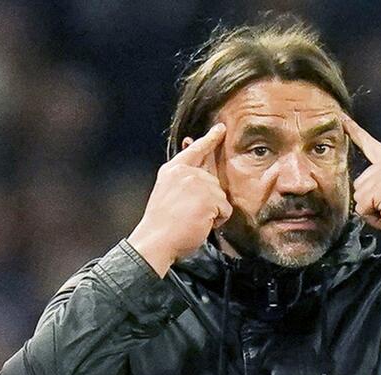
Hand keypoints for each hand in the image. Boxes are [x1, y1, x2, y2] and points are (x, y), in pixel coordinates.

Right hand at [127, 123, 231, 276]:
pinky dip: (217, 220)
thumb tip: (191, 168)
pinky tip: (200, 224)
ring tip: (192, 219)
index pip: (195, 151)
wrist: (156, 240)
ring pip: (220, 196)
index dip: (210, 139)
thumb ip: (183, 178)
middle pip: (213, 181)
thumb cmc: (161, 224)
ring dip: (212, 211)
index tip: (221, 128)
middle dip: (209, 199)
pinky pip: (225, 209)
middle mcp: (186, 172)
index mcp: (173, 170)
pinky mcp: (209, 197)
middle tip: (188, 214)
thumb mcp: (168, 192)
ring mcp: (198, 183)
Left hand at [342, 115, 380, 249]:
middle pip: (358, 183)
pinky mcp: (380, 188)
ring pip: (358, 196)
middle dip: (369, 200)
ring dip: (371, 210)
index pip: (371, 144)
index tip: (342, 119)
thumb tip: (362, 190)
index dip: (355, 132)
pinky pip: (361, 207)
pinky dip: (372, 217)